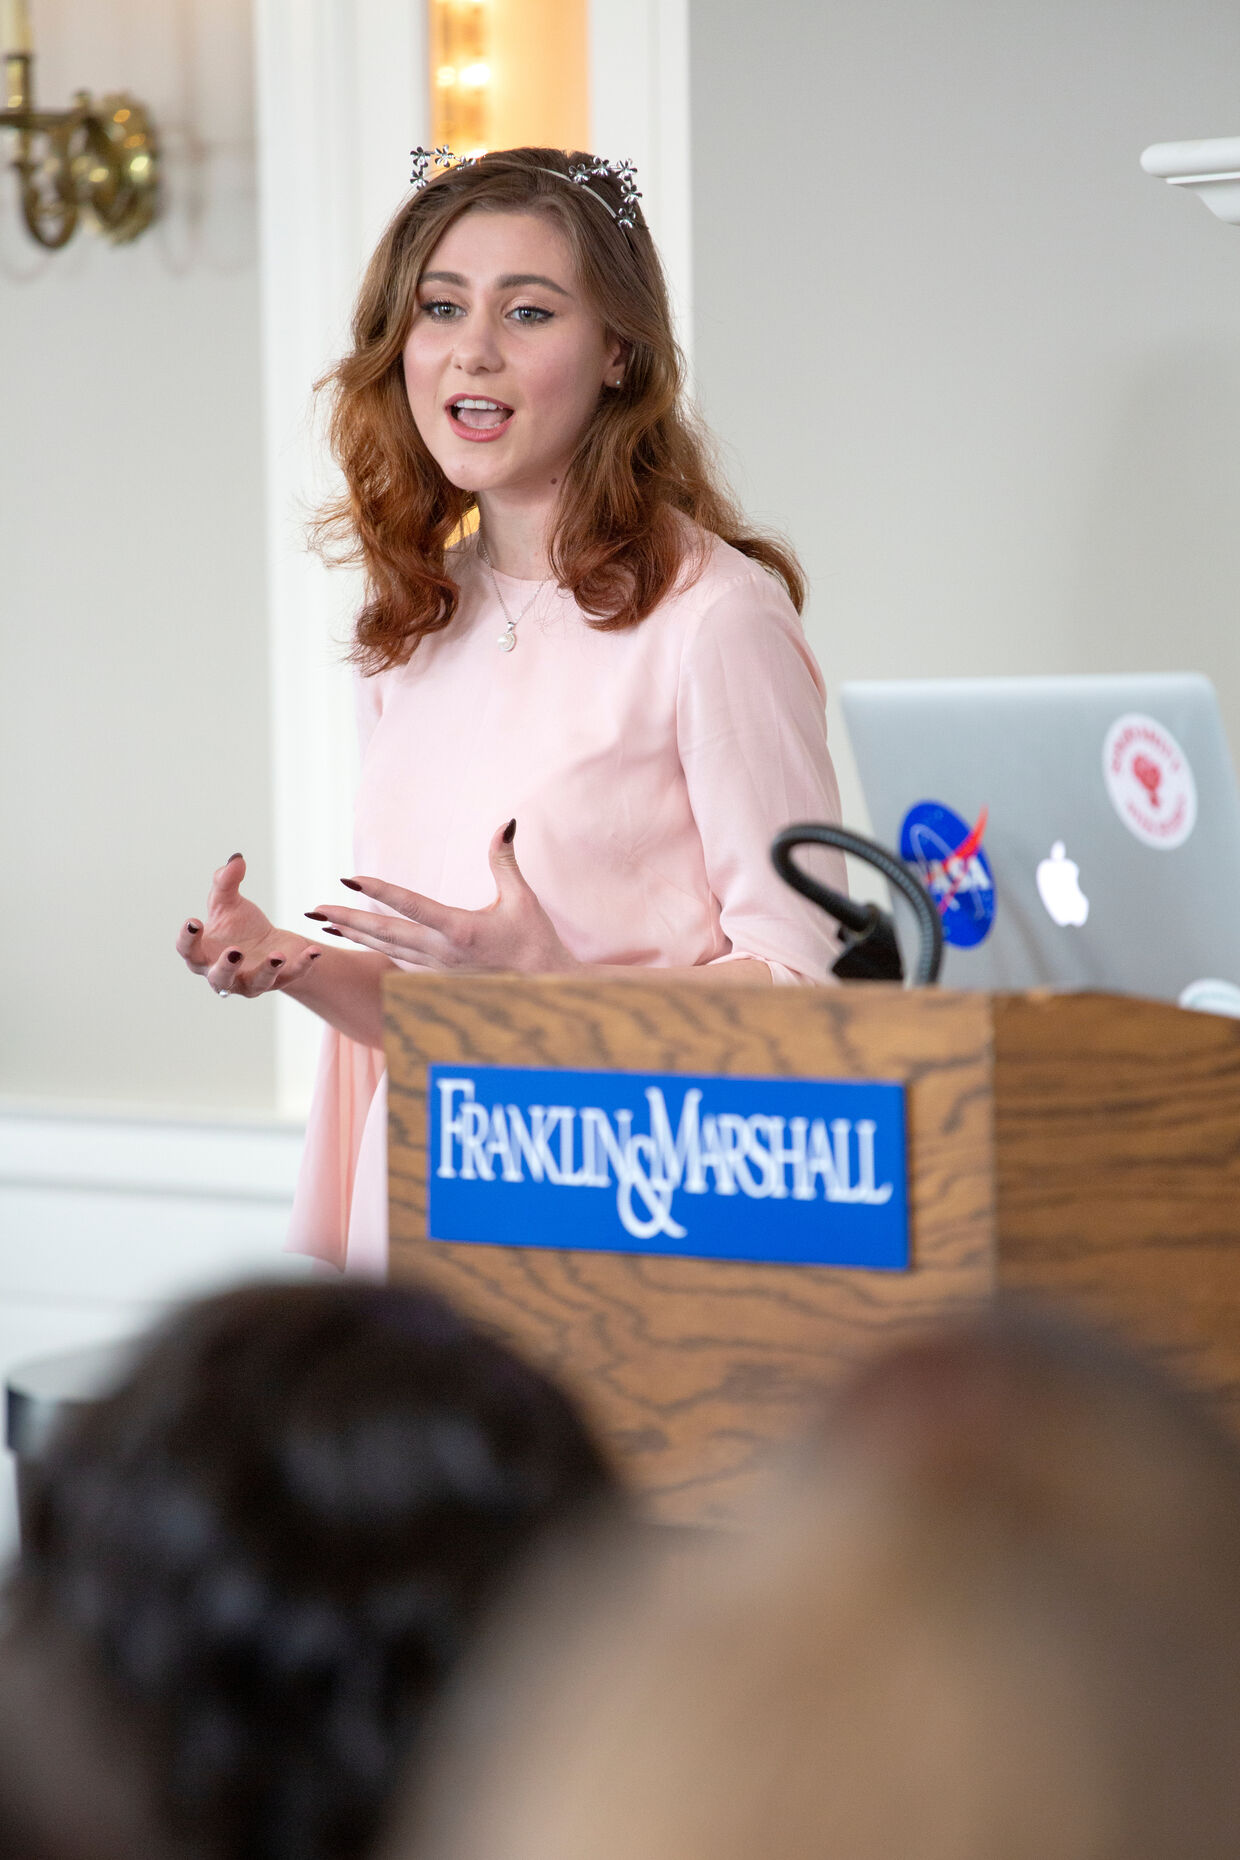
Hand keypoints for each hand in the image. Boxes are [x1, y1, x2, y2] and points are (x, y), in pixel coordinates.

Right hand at [177, 853, 323, 997]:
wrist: (269, 941)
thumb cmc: (240, 925)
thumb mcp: (229, 902)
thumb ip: (226, 881)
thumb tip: (236, 859)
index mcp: (203, 954)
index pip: (187, 950)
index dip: (187, 938)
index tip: (194, 920)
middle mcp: (223, 974)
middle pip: (219, 978)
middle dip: (226, 967)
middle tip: (235, 952)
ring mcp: (251, 982)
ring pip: (256, 984)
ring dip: (267, 971)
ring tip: (277, 955)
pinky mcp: (279, 981)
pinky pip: (291, 977)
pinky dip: (302, 965)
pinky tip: (313, 951)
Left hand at [306, 820, 579, 973]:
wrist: (547, 990)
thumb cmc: (536, 942)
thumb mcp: (523, 899)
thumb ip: (505, 860)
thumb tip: (506, 822)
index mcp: (461, 932)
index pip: (410, 906)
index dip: (378, 890)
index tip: (349, 878)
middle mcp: (443, 954)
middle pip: (385, 934)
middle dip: (347, 921)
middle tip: (314, 910)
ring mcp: (439, 970)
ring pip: (387, 950)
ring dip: (355, 936)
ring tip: (326, 926)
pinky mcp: (441, 978)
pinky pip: (401, 961)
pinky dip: (377, 950)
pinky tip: (361, 941)